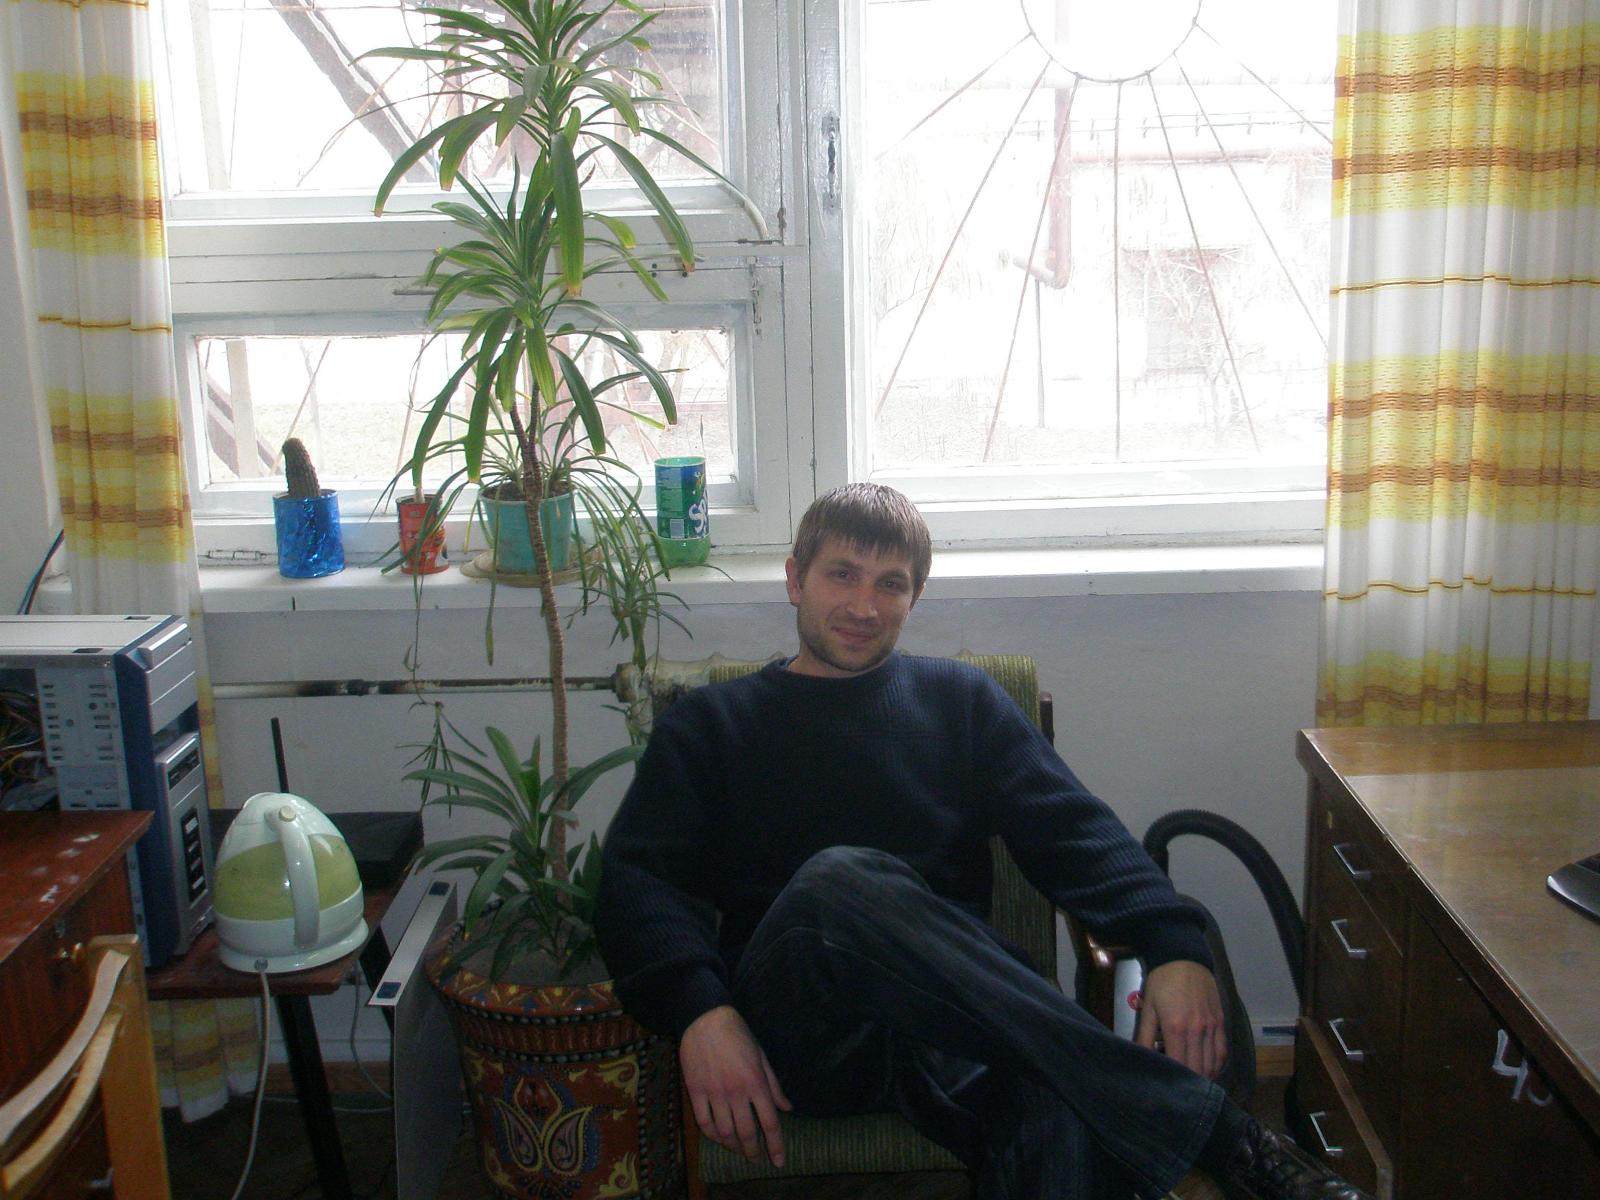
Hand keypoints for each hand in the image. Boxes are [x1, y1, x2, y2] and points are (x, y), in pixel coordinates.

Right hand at [679, 1005, 793, 1166]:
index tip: (779, 1162)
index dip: (776, 1145)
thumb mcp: (762, 1056)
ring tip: (738, 1149)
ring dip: (733, 1146)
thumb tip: (788, 1108)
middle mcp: (736, 1091)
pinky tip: (718, 1137)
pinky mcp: (695, 1091)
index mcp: (756, 1082)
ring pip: (724, 1132)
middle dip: (753, 1151)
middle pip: (747, 1132)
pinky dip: (712, 1135)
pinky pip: (703, 1122)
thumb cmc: (738, 1034)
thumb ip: (774, 1085)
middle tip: (756, 1159)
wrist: (705, 1018)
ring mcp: (714, 1093)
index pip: (770, 1122)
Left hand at [1136, 959, 1226, 1079]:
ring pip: (1212, 1062)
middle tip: (1181, 1088)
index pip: (1179, 1064)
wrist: (1184, 958)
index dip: (1175, 1078)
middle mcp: (1197, 1030)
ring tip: (1195, 1083)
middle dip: (1190, 1082)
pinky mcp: (1221, 1021)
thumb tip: (1141, 1056)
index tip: (1168, 1084)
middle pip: (1197, 1068)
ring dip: (1205, 1076)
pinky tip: (1209, 1069)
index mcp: (1176, 1028)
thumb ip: (1145, 1035)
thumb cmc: (1162, 981)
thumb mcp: (1148, 1007)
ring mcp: (1212, 1026)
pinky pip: (1222, 1050)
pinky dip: (1217, 1064)